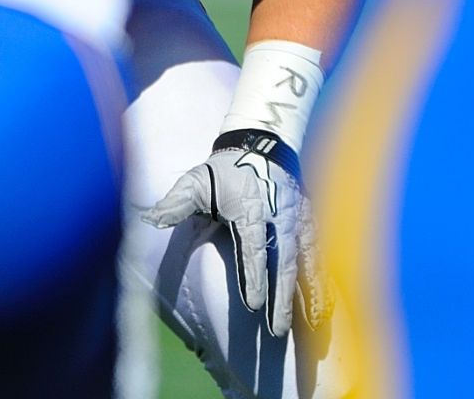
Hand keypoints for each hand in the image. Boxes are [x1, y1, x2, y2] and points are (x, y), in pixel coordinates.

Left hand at [144, 129, 328, 336]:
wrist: (263, 143)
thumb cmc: (225, 169)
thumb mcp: (197, 180)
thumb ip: (176, 202)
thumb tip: (150, 218)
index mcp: (250, 209)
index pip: (254, 248)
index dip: (255, 276)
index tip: (254, 305)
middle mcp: (280, 217)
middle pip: (284, 262)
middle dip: (282, 298)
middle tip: (276, 330)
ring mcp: (299, 220)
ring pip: (308, 262)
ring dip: (310, 295)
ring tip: (311, 326)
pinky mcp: (312, 222)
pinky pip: (320, 255)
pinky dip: (324, 281)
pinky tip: (324, 307)